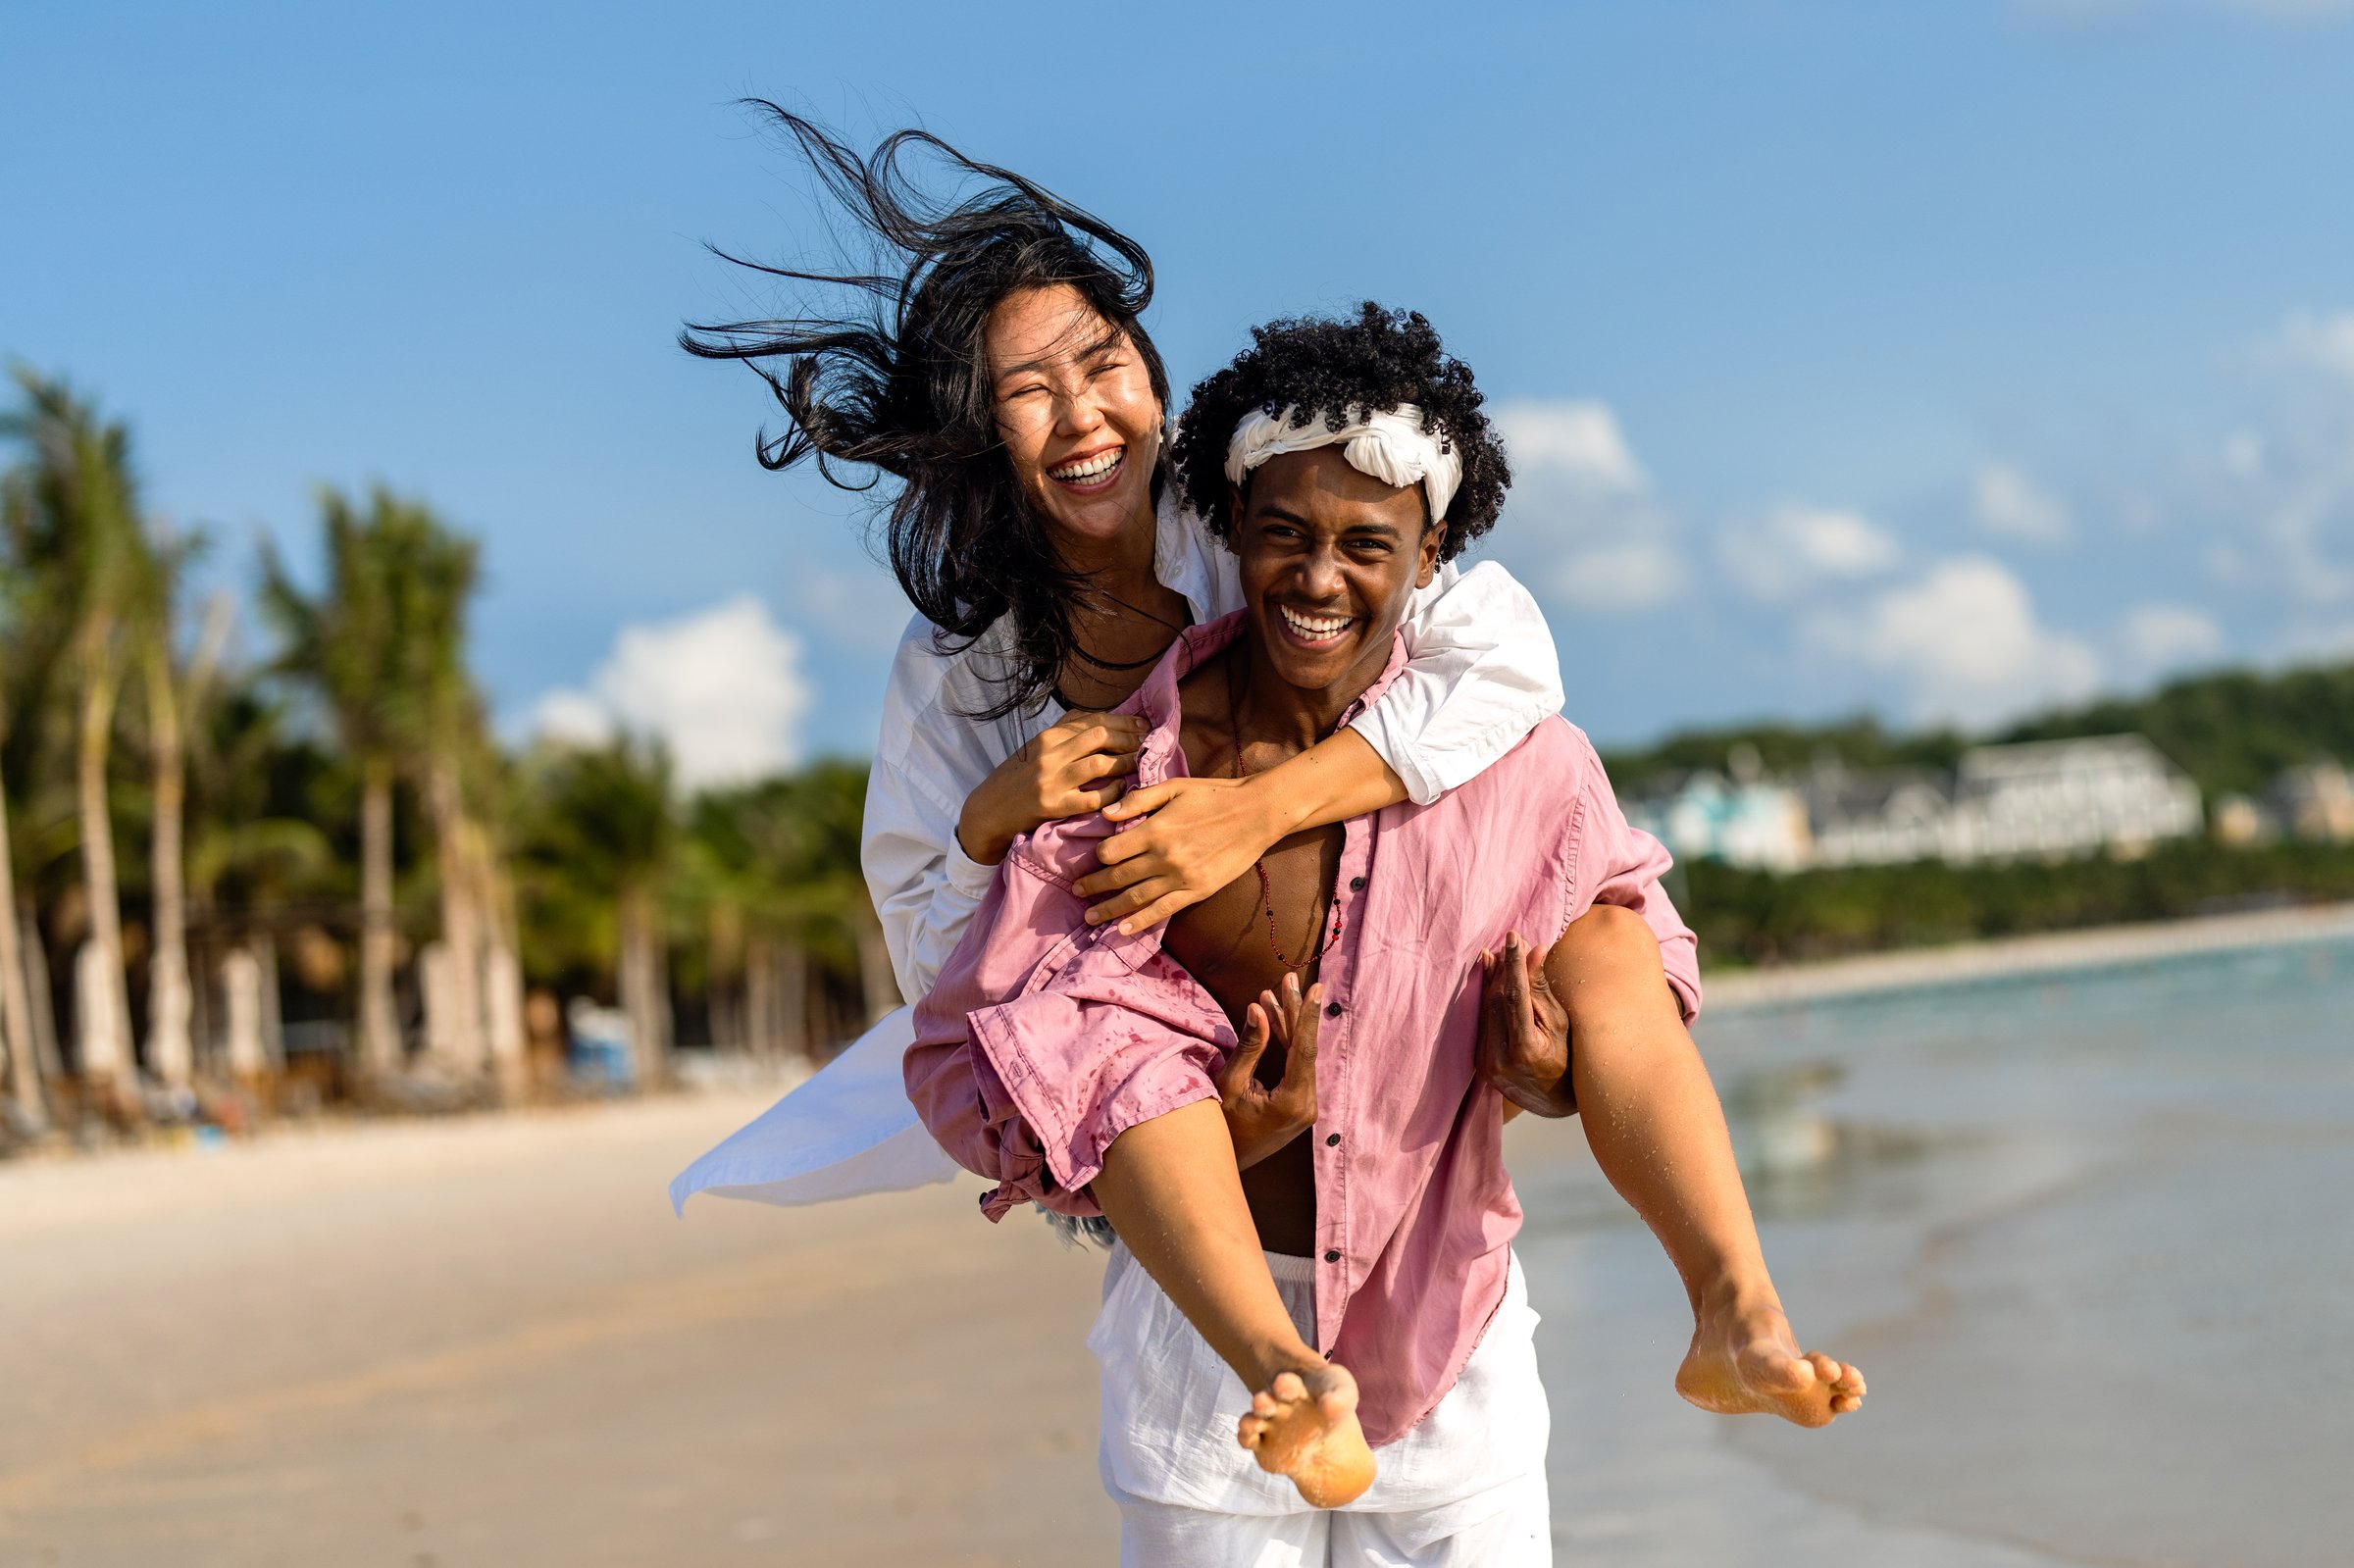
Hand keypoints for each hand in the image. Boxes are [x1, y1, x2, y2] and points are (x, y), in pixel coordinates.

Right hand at [956, 710, 1146, 864]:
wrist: (988, 811)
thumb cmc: (1016, 778)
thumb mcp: (1034, 748)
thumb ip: (1063, 731)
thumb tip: (1098, 716)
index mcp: (1047, 737)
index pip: (1092, 721)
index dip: (1122, 721)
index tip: (1142, 725)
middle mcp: (1049, 755)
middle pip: (1099, 737)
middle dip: (1128, 738)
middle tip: (1145, 743)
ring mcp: (1051, 781)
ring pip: (1098, 764)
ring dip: (1124, 762)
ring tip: (1138, 762)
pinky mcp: (1053, 807)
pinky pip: (1092, 798)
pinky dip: (1112, 792)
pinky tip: (1121, 788)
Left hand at [1077, 775, 1282, 932]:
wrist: (1256, 813)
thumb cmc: (1214, 795)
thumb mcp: (1174, 787)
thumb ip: (1138, 800)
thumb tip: (1105, 814)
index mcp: (1155, 830)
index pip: (1111, 850)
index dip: (1098, 855)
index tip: (1093, 858)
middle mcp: (1164, 857)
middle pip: (1118, 876)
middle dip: (1094, 885)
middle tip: (1077, 891)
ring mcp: (1181, 877)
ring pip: (1135, 898)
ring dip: (1109, 909)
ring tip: (1090, 917)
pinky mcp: (1197, 891)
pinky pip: (1162, 910)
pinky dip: (1140, 922)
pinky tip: (1122, 929)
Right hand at [1219, 974, 1320, 1168]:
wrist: (1224, 1165)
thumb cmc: (1221, 1127)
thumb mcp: (1230, 1085)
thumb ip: (1248, 1047)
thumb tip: (1258, 1009)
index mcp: (1293, 1101)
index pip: (1304, 1049)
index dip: (1306, 1015)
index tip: (1313, 988)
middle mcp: (1307, 1105)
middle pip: (1304, 1048)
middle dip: (1294, 1012)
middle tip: (1289, 979)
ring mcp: (1305, 1107)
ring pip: (1301, 1056)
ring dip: (1287, 1025)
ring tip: (1275, 992)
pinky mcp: (1299, 1106)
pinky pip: (1296, 1067)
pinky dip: (1285, 1043)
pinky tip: (1272, 1019)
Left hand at [1477, 931, 1575, 1117]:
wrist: (1552, 1103)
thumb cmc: (1566, 1060)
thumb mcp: (1561, 1025)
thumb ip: (1542, 990)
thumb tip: (1536, 950)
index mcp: (1525, 1051)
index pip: (1516, 997)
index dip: (1514, 964)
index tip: (1513, 937)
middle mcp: (1500, 1059)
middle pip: (1497, 1000)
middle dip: (1503, 968)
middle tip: (1511, 941)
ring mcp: (1486, 1064)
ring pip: (1486, 1009)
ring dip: (1493, 979)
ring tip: (1501, 953)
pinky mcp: (1478, 1064)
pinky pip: (1483, 1022)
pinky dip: (1487, 999)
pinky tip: (1491, 977)